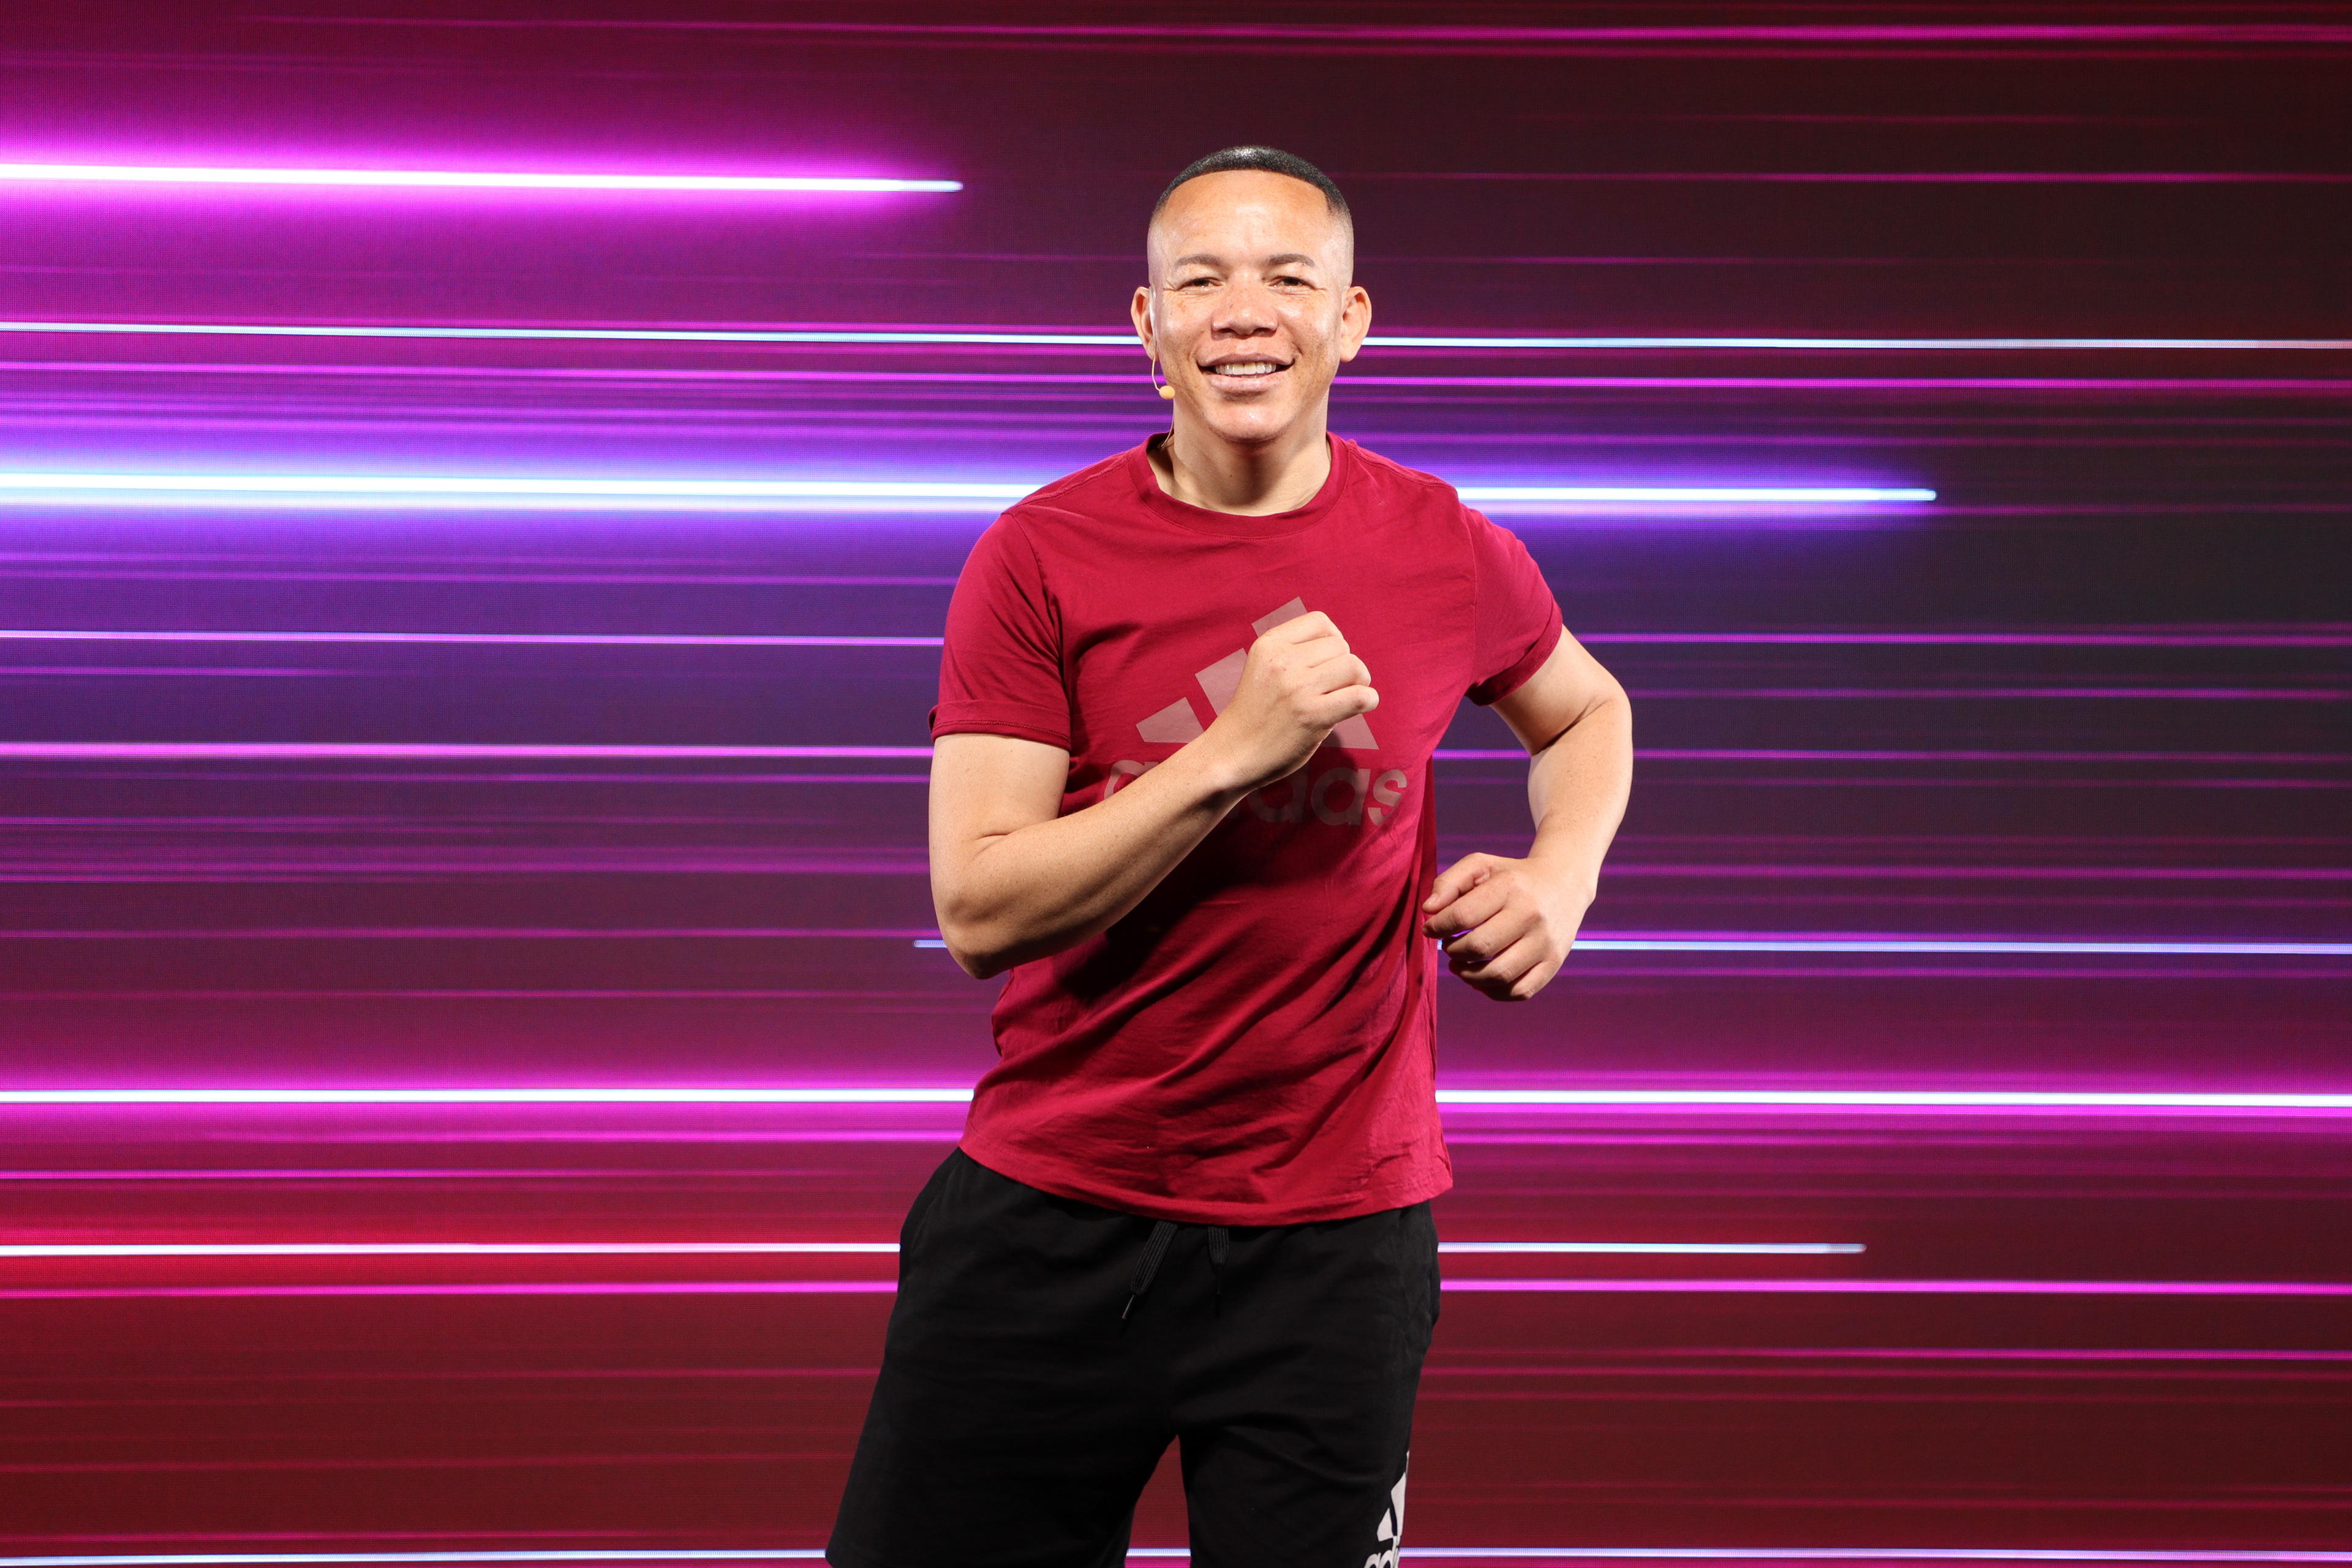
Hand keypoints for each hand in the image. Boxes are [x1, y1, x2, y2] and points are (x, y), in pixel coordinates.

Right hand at [1202, 611, 1378, 791]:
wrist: (1232, 754)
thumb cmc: (1256, 713)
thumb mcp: (1265, 668)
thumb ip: (1296, 654)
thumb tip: (1344, 651)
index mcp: (1269, 645)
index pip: (1320, 622)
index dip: (1332, 640)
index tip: (1326, 663)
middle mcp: (1282, 661)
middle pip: (1341, 645)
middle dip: (1345, 665)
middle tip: (1333, 688)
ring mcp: (1297, 688)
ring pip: (1354, 666)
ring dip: (1359, 682)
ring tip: (1346, 697)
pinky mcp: (1311, 716)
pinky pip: (1359, 696)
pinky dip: (1368, 700)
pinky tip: (1361, 707)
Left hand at [1422, 853, 1589, 1000]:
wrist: (1563, 884)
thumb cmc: (1511, 876)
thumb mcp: (1481, 866)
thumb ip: (1449, 882)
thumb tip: (1428, 910)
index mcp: (1510, 886)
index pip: (1463, 915)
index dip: (1438, 927)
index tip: (1432, 928)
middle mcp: (1532, 915)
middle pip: (1478, 947)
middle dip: (1452, 951)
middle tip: (1449, 946)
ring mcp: (1545, 942)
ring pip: (1498, 975)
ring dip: (1468, 975)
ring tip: (1460, 964)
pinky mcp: (1554, 963)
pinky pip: (1519, 991)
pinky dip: (1493, 991)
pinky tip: (1481, 979)